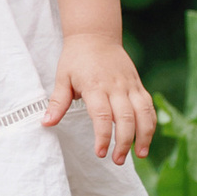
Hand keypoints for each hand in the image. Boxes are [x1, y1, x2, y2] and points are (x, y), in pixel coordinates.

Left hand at [43, 32, 156, 165]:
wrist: (96, 35)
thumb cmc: (76, 58)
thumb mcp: (62, 78)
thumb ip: (57, 103)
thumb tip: (46, 123)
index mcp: (95, 86)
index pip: (102, 116)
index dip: (103, 136)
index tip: (100, 153)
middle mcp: (115, 86)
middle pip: (125, 118)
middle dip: (124, 142)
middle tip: (117, 160)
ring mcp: (130, 85)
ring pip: (143, 113)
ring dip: (144, 135)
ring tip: (140, 155)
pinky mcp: (138, 85)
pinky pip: (148, 106)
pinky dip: (150, 123)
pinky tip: (147, 138)